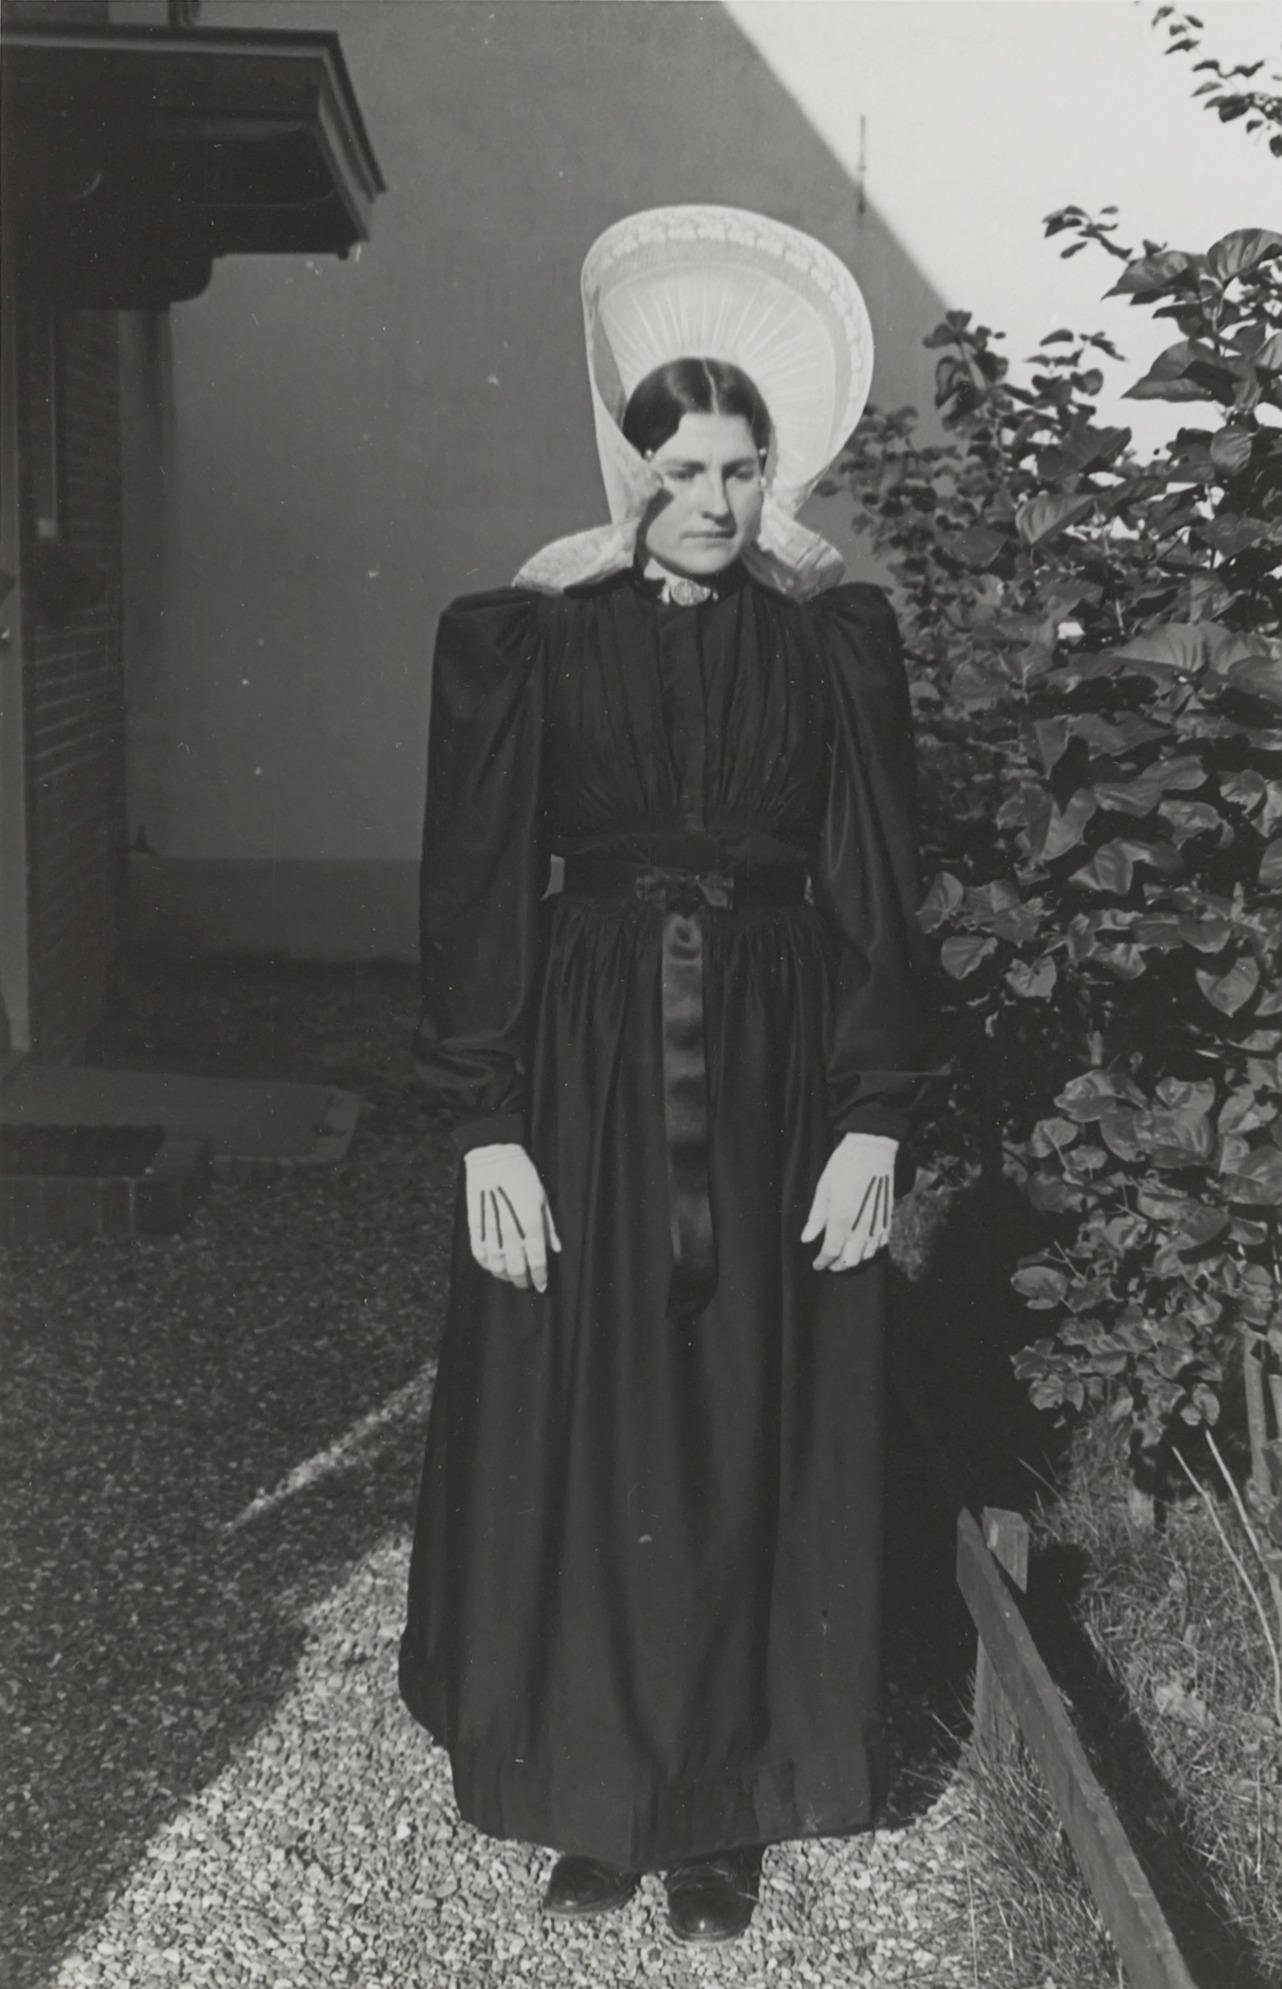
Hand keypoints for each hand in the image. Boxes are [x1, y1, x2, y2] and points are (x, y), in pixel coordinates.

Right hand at [463, 1143, 561, 1291]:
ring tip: (511, 1276)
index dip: (540, 1277)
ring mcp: (490, 1228)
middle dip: (523, 1280)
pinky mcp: (474, 1225)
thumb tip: (556, 1249)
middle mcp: (510, 1229)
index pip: (536, 1260)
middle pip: (516, 1268)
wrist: (493, 1156)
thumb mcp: (543, 1198)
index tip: (542, 1285)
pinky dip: (486, 1264)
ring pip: (496, 1265)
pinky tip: (493, 1266)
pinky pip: (479, 1253)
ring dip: (504, 1275)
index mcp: (530, 1222)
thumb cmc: (523, 1175)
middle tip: (527, 1284)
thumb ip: (549, 1227)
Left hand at [801, 1132, 897, 1271]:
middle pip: (850, 1260)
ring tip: (843, 1255)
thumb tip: (806, 1239)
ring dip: (853, 1259)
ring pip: (866, 1256)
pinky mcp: (888, 1218)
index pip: (831, 1252)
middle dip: (837, 1265)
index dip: (822, 1262)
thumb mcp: (823, 1189)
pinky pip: (881, 1245)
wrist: (873, 1150)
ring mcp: (877, 1223)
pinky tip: (861, 1246)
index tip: (816, 1264)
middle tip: (828, 1262)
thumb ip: (816, 1218)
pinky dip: (870, 1251)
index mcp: (842, 1218)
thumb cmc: (844, 1166)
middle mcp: (861, 1226)